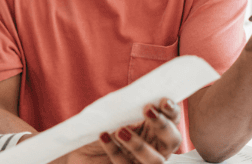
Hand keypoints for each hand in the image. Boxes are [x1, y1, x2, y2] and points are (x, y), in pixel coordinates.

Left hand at [26, 98, 182, 163]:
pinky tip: (103, 136)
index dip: (172, 111)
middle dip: (163, 125)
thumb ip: (126, 108)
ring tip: (120, 130)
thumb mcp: (112, 115)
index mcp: (155, 129)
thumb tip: (135, 95)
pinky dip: (114, 150)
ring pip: (155, 161)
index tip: (163, 101)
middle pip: (173, 141)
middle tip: (147, 110)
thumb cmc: (100, 130)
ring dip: (139, 144)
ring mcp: (142, 163)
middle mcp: (155, 148)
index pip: (173, 120)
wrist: (79, 151)